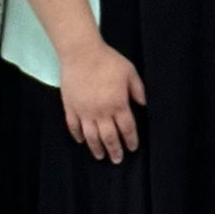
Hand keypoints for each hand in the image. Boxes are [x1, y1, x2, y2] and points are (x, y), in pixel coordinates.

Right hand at [60, 42, 146, 162]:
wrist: (81, 53)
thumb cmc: (108, 60)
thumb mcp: (130, 72)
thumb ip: (138, 89)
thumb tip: (144, 104)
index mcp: (118, 104)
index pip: (127, 128)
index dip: (131, 139)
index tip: (133, 147)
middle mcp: (101, 112)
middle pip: (109, 137)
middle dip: (115, 150)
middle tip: (117, 160)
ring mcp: (84, 111)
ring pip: (91, 136)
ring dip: (96, 148)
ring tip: (100, 156)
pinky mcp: (70, 107)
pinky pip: (73, 126)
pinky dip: (78, 135)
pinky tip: (81, 141)